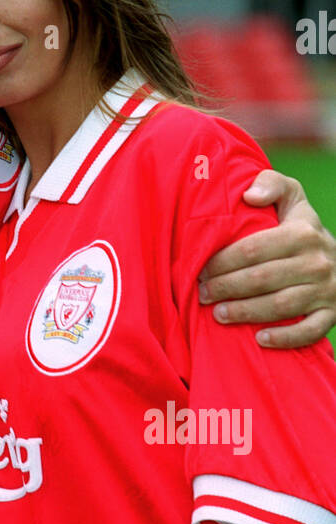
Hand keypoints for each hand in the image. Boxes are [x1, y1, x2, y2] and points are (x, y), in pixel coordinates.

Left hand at [198, 168, 335, 347]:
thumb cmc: (303, 227)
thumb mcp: (293, 197)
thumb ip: (271, 184)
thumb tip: (248, 196)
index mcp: (302, 233)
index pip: (253, 250)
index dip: (222, 262)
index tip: (200, 269)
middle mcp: (316, 262)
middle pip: (262, 279)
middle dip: (226, 288)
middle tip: (202, 293)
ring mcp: (326, 290)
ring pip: (281, 306)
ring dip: (246, 312)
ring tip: (218, 314)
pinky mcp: (331, 314)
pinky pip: (309, 331)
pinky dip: (285, 338)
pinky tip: (260, 339)